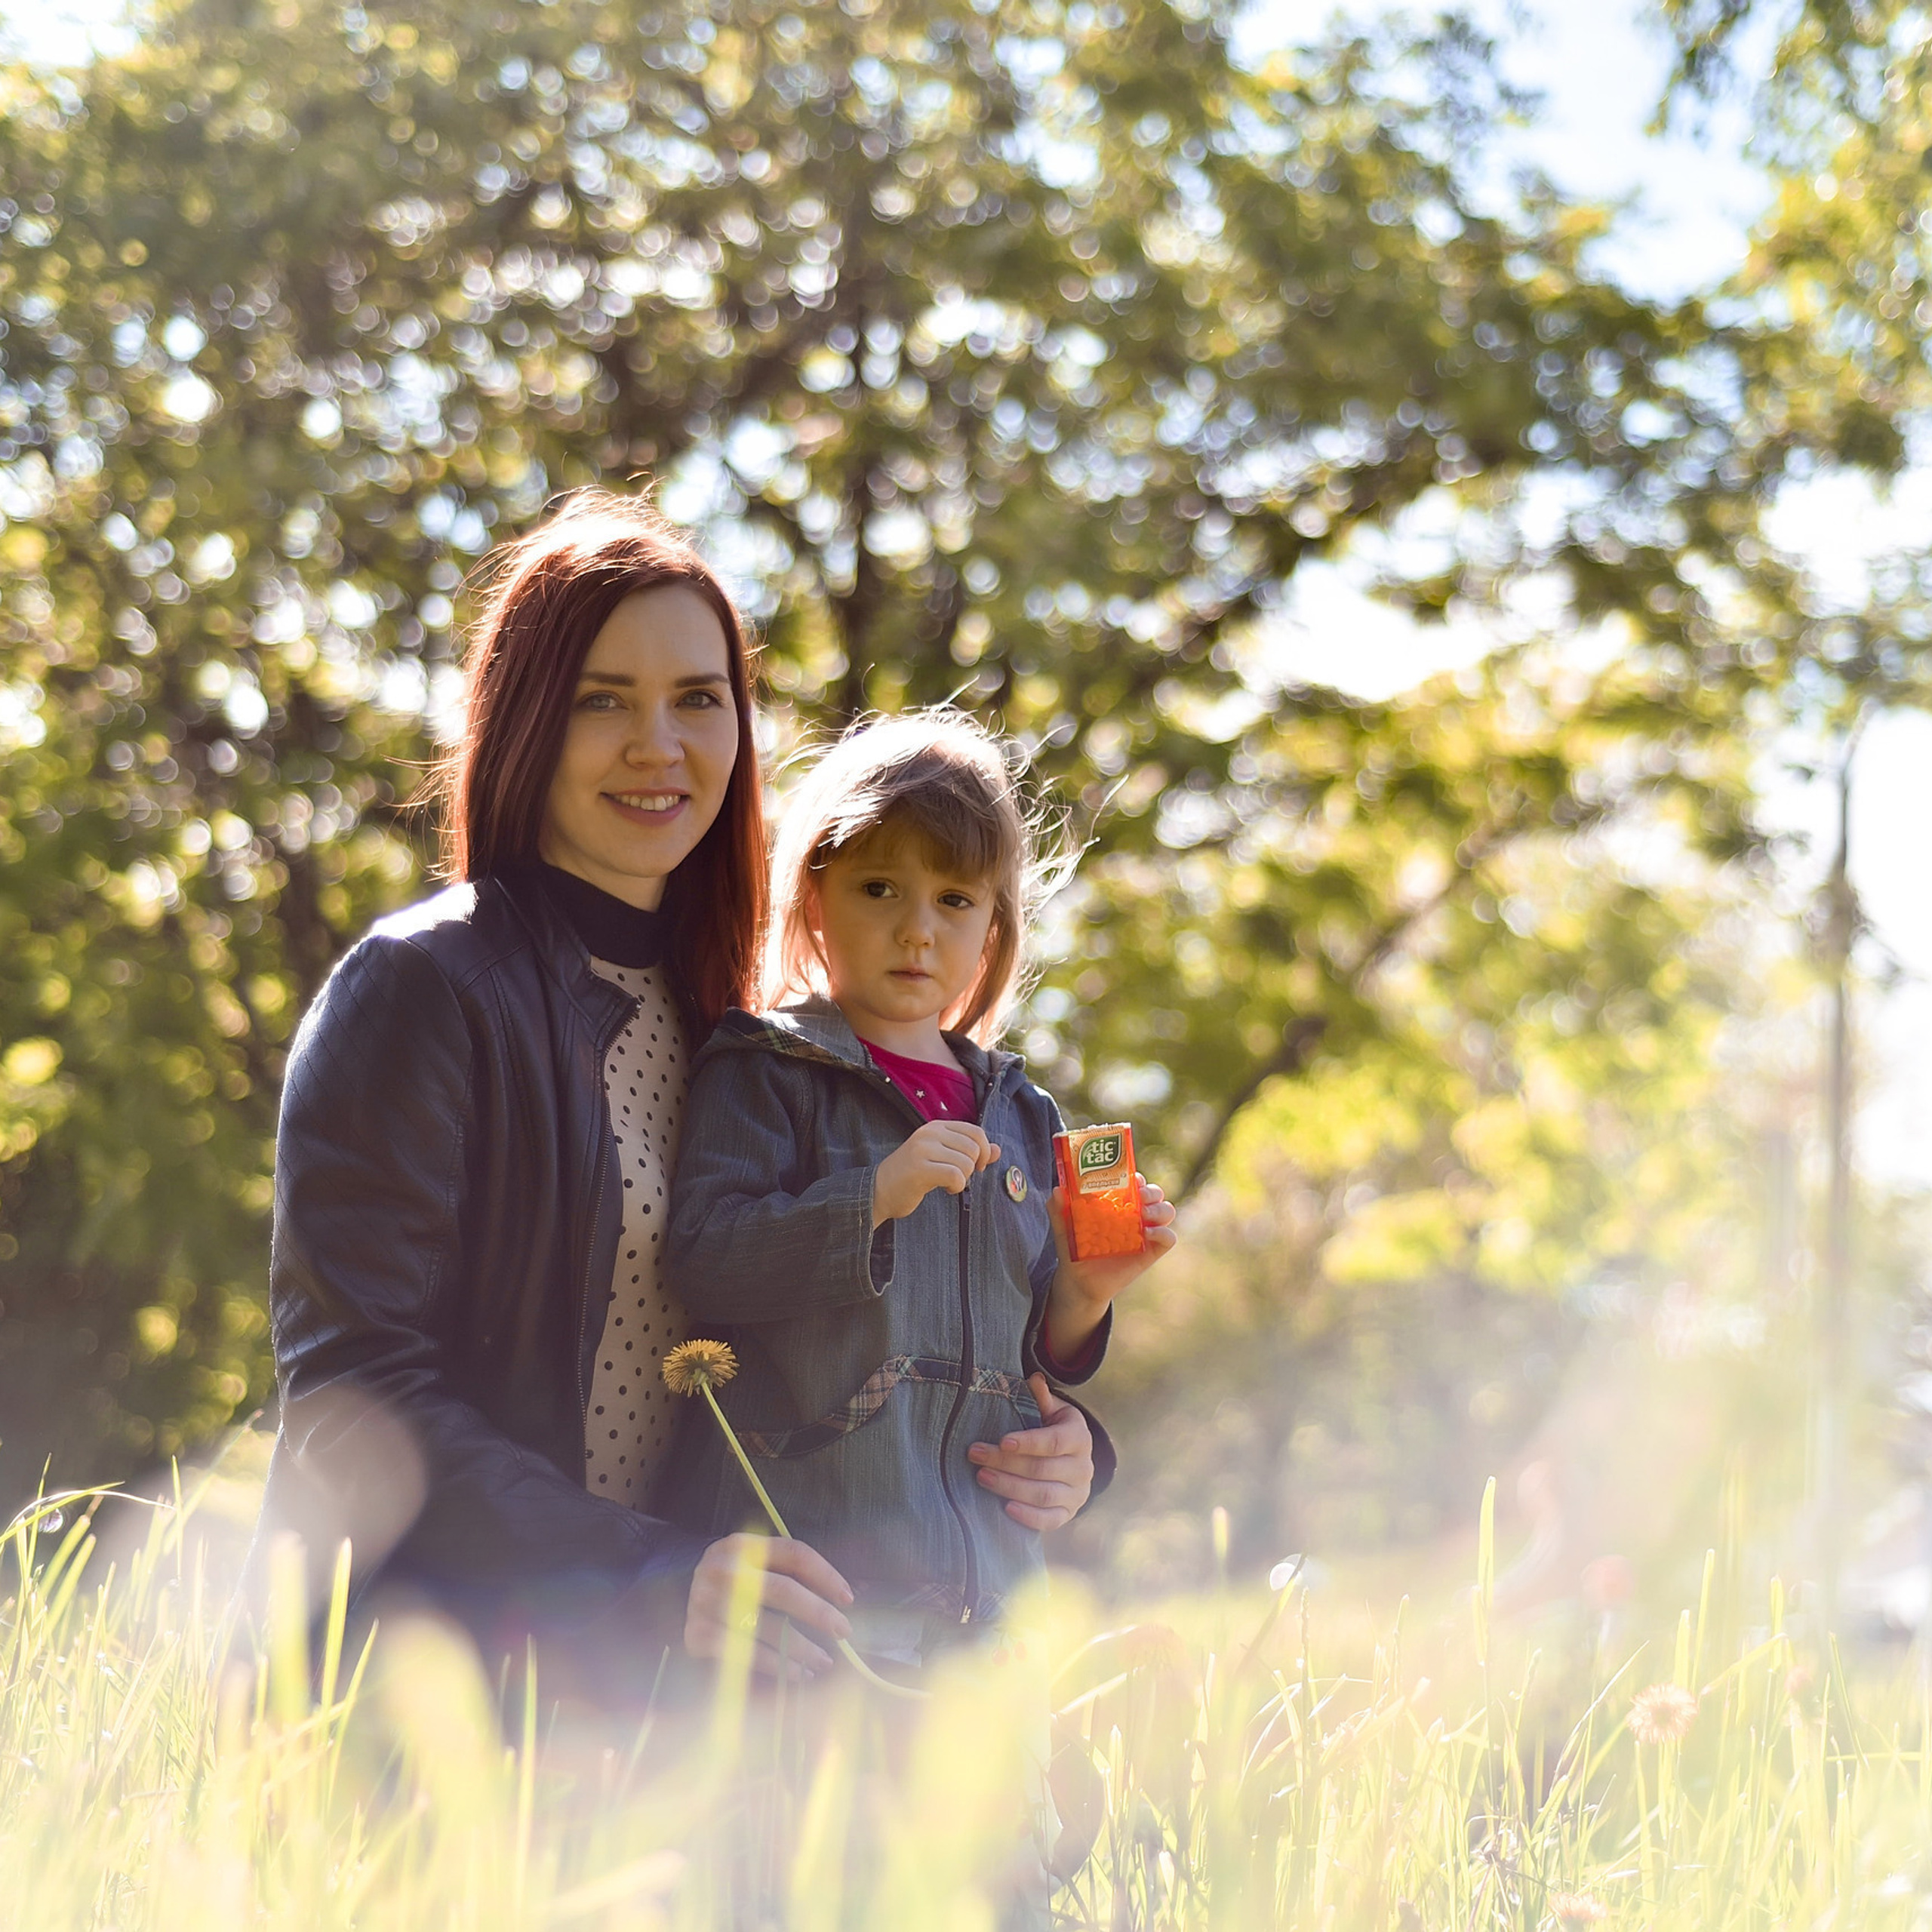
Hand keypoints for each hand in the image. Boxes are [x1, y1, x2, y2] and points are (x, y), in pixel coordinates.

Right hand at [684, 1532, 854, 1680]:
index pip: (794, 1553)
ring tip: (824, 1661)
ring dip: (801, 1648)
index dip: (826, 1574)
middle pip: (782, 1589)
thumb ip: (792, 1573)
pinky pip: (744, 1653)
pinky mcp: (697, 1634)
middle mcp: (722, 1569)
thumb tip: (846, 1595)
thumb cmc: (731, 1586)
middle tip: (844, 1632)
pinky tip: (796, 1673)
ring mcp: (706, 1602)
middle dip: (818, 1613)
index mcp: (742, 1544)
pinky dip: (775, 1665)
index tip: (848, 1599)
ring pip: (766, 1627)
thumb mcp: (755, 1567)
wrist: (671, 1602)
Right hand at [872, 1120, 1000, 1226]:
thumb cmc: (913, 1175)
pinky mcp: (919, 1168)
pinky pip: (955, 1176)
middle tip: (956, 1176)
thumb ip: (970, 1153)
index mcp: (936, 1126)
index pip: (976, 1132)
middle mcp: (929, 1133)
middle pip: (974, 1148)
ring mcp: (923, 1149)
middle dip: (971, 1168)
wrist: (879, 1190)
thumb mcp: (943, 1158)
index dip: (983, 1151)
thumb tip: (998, 1150)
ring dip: (962, 1179)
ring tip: (946, 1182)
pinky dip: (956, 1187)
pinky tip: (944, 1189)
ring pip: (966, 1163)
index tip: (975, 1166)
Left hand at [966, 1376, 1094, 1530]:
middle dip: (1005, 1463)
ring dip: (1009, 1487)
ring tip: (982, 1477)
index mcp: (1079, 1437)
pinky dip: (1029, 1517)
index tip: (1002, 1440)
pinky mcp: (1069, 1513)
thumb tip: (1034, 1379)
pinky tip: (1006, 1509)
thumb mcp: (1052, 1410)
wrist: (1072, 1460)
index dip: (1028, 1442)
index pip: (1054, 1442)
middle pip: (1042, 1469)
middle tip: (976, 1455)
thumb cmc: (1054, 1429)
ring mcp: (1078, 1494)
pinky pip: (1050, 1520)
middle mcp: (1083, 1467)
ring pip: (1043, 1494)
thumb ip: (1041, 1397)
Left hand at [1043, 1175, 1177, 1359]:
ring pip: (1167, 1211)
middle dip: (1151, 1190)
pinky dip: (1163, 1233)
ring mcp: (1145, 1232)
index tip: (1130, 1177)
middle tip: (1139, 1196)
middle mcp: (1135, 1213)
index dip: (1136, 1176)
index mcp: (1118, 1202)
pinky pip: (1169, 1238)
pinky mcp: (1151, 1252)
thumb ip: (1058, 1210)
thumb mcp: (1064, 1227)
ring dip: (1159, 1209)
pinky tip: (1147, 1234)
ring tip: (1143, 1214)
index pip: (1134, 1181)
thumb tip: (1057, 1191)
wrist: (1079, 1282)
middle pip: (1155, 1193)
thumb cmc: (1075, 1248)